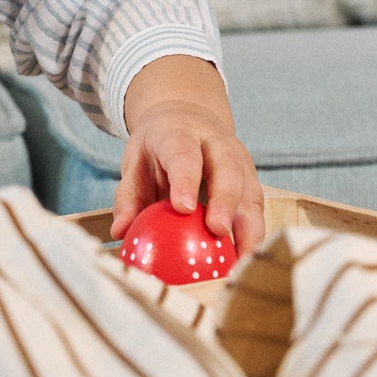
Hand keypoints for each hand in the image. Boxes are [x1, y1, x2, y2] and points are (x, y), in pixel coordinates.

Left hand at [109, 55, 265, 257]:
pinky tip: (245, 259)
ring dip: (249, 225)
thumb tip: (120, 231)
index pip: (184, 154)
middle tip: (217, 230)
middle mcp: (216, 144)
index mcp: (180, 134)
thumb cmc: (158, 147)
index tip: (183, 208)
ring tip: (242, 258)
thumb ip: (128, 196)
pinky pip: (256, 207)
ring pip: (250, 190)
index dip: (185, 180)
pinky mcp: (251, 180)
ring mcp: (239, 161)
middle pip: (227, 169)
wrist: (188, 117)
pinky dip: (254, 234)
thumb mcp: (135, 162)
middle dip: (225, 200)